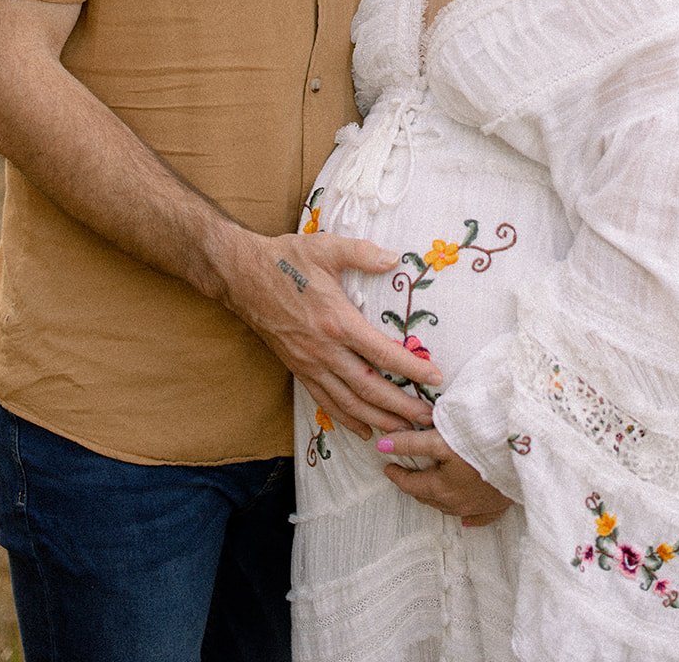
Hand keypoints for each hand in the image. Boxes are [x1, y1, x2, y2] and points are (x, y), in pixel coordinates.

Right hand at [223, 230, 442, 440]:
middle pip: (369, 387)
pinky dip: (347, 419)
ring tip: (405, 431)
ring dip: (379, 419)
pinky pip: (325, 401)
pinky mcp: (297, 369)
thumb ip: (362, 253)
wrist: (242, 275)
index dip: (411, 368)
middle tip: (428, 418)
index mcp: (337, 321)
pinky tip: (364, 429)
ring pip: (349, 402)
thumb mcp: (326, 247)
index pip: (381, 352)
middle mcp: (324, 349)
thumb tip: (394, 259)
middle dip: (401, 406)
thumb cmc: (286, 259)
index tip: (436, 377)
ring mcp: (309, 363)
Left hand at [376, 429, 512, 526]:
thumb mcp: (441, 440)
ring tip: (430, 486)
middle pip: (429, 497)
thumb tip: (382, 445)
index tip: (388, 467)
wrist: (523, 457)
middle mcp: (457, 503)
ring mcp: (479, 507)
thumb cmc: (480, 445)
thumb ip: (412, 443)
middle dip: (416, 485)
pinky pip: (478, 516)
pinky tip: (464, 518)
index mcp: (441, 488)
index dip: (398, 475)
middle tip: (407, 473)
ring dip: (437, 497)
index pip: (412, 484)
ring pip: (449, 507)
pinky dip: (467, 515)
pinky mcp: (498, 506)